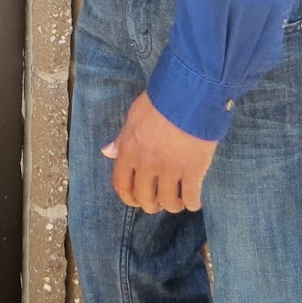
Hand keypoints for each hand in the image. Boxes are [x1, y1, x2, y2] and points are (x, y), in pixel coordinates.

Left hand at [102, 91, 216, 212]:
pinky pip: (190, 197)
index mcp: (129, 151)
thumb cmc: (159, 101)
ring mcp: (170, 170)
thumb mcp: (133, 116)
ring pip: (168, 202)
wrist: (188, 96)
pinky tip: (192, 201)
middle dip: (150, 205)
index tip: (135, 200)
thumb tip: (107, 152)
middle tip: (157, 203)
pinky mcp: (193, 171)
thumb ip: (122, 139)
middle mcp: (147, 164)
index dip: (128, 197)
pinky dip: (191, 204)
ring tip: (177, 202)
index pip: (121, 184)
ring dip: (172, 205)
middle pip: (144, 197)